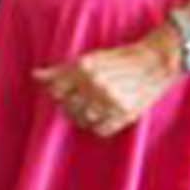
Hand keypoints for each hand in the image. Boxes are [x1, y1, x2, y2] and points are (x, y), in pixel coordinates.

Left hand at [35, 28, 182, 138]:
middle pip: (68, 107)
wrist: (155, 63)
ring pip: (82, 120)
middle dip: (71, 104)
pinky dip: (98, 126)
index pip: (55, 91)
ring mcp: (110, 101)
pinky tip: (103, 115)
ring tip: (94, 106)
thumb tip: (35, 75)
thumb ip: (60, 70)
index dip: (60, 92)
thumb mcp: (88, 59)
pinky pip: (100, 130)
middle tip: (83, 98)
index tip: (67, 90)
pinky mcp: (125, 114)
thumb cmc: (119, 59)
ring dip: (84, 116)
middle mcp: (95, 84)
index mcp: (84, 68)